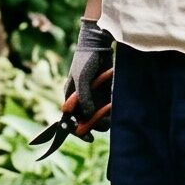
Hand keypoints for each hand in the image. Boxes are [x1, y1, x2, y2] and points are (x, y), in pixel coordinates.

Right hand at [65, 21, 113, 138]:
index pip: (70, 120)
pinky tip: (114, 100)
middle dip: (95, 122)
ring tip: (111, 106)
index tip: (89, 138)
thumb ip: (83, 98)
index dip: (78, 131)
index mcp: (70, 98)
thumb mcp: (82, 78)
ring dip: (105, 115)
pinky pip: (107, 107)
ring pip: (98, 116)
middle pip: (86, 121)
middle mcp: (80, 100)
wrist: (98, 45)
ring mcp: (93, 97)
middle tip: (105, 118)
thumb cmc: (86, 60)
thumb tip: (86, 116)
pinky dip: (111, 107)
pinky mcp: (103, 93)